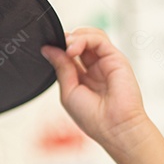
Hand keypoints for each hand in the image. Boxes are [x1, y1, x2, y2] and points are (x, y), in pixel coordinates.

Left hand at [39, 27, 148, 150]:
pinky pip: (99, 39)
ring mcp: (106, 61)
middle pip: (80, 41)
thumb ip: (61, 68)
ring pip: (91, 36)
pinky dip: (84, 39)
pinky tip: (73, 49)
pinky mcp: (116, 58)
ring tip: (67, 48)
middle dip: (66, 40)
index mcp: (83, 77)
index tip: (47, 47)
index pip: (70, 53)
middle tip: (57, 46)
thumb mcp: (68, 91)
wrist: (115, 128)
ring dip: (75, 37)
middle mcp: (95, 67)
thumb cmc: (94, 118)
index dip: (59, 48)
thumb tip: (48, 49)